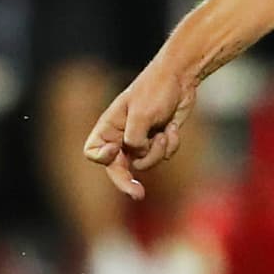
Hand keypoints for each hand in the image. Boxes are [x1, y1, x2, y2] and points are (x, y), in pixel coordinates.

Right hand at [83, 56, 197, 199]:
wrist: (181, 79)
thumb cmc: (156, 90)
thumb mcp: (142, 113)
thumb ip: (135, 139)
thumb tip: (137, 155)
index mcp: (109, 127)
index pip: (92, 152)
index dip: (101, 158)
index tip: (114, 153)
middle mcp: (121, 137)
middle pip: (117, 169)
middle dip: (128, 182)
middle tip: (138, 195)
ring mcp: (140, 141)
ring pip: (145, 164)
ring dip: (158, 151)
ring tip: (164, 132)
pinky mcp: (158, 142)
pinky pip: (163, 156)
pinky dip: (171, 144)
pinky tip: (173, 127)